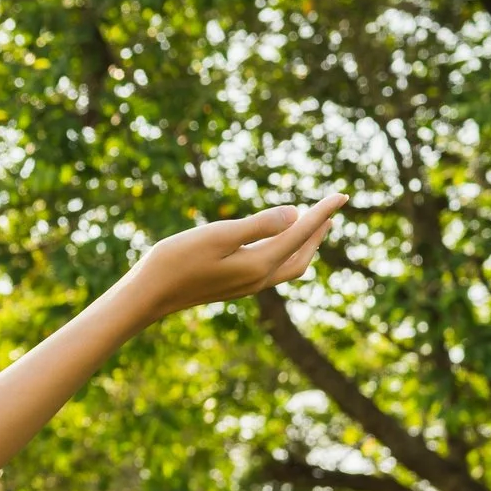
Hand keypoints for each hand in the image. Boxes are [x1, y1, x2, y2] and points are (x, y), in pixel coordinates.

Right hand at [130, 195, 345, 319]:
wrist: (148, 295)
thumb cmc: (176, 260)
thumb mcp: (218, 236)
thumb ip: (258, 225)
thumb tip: (296, 215)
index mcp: (259, 264)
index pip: (300, 233)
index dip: (322, 213)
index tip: (342, 196)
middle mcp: (258, 278)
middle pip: (302, 256)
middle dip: (318, 233)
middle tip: (331, 211)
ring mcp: (246, 285)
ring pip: (289, 265)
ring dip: (304, 245)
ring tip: (312, 226)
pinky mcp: (233, 286)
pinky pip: (272, 269)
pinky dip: (285, 253)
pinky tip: (275, 243)